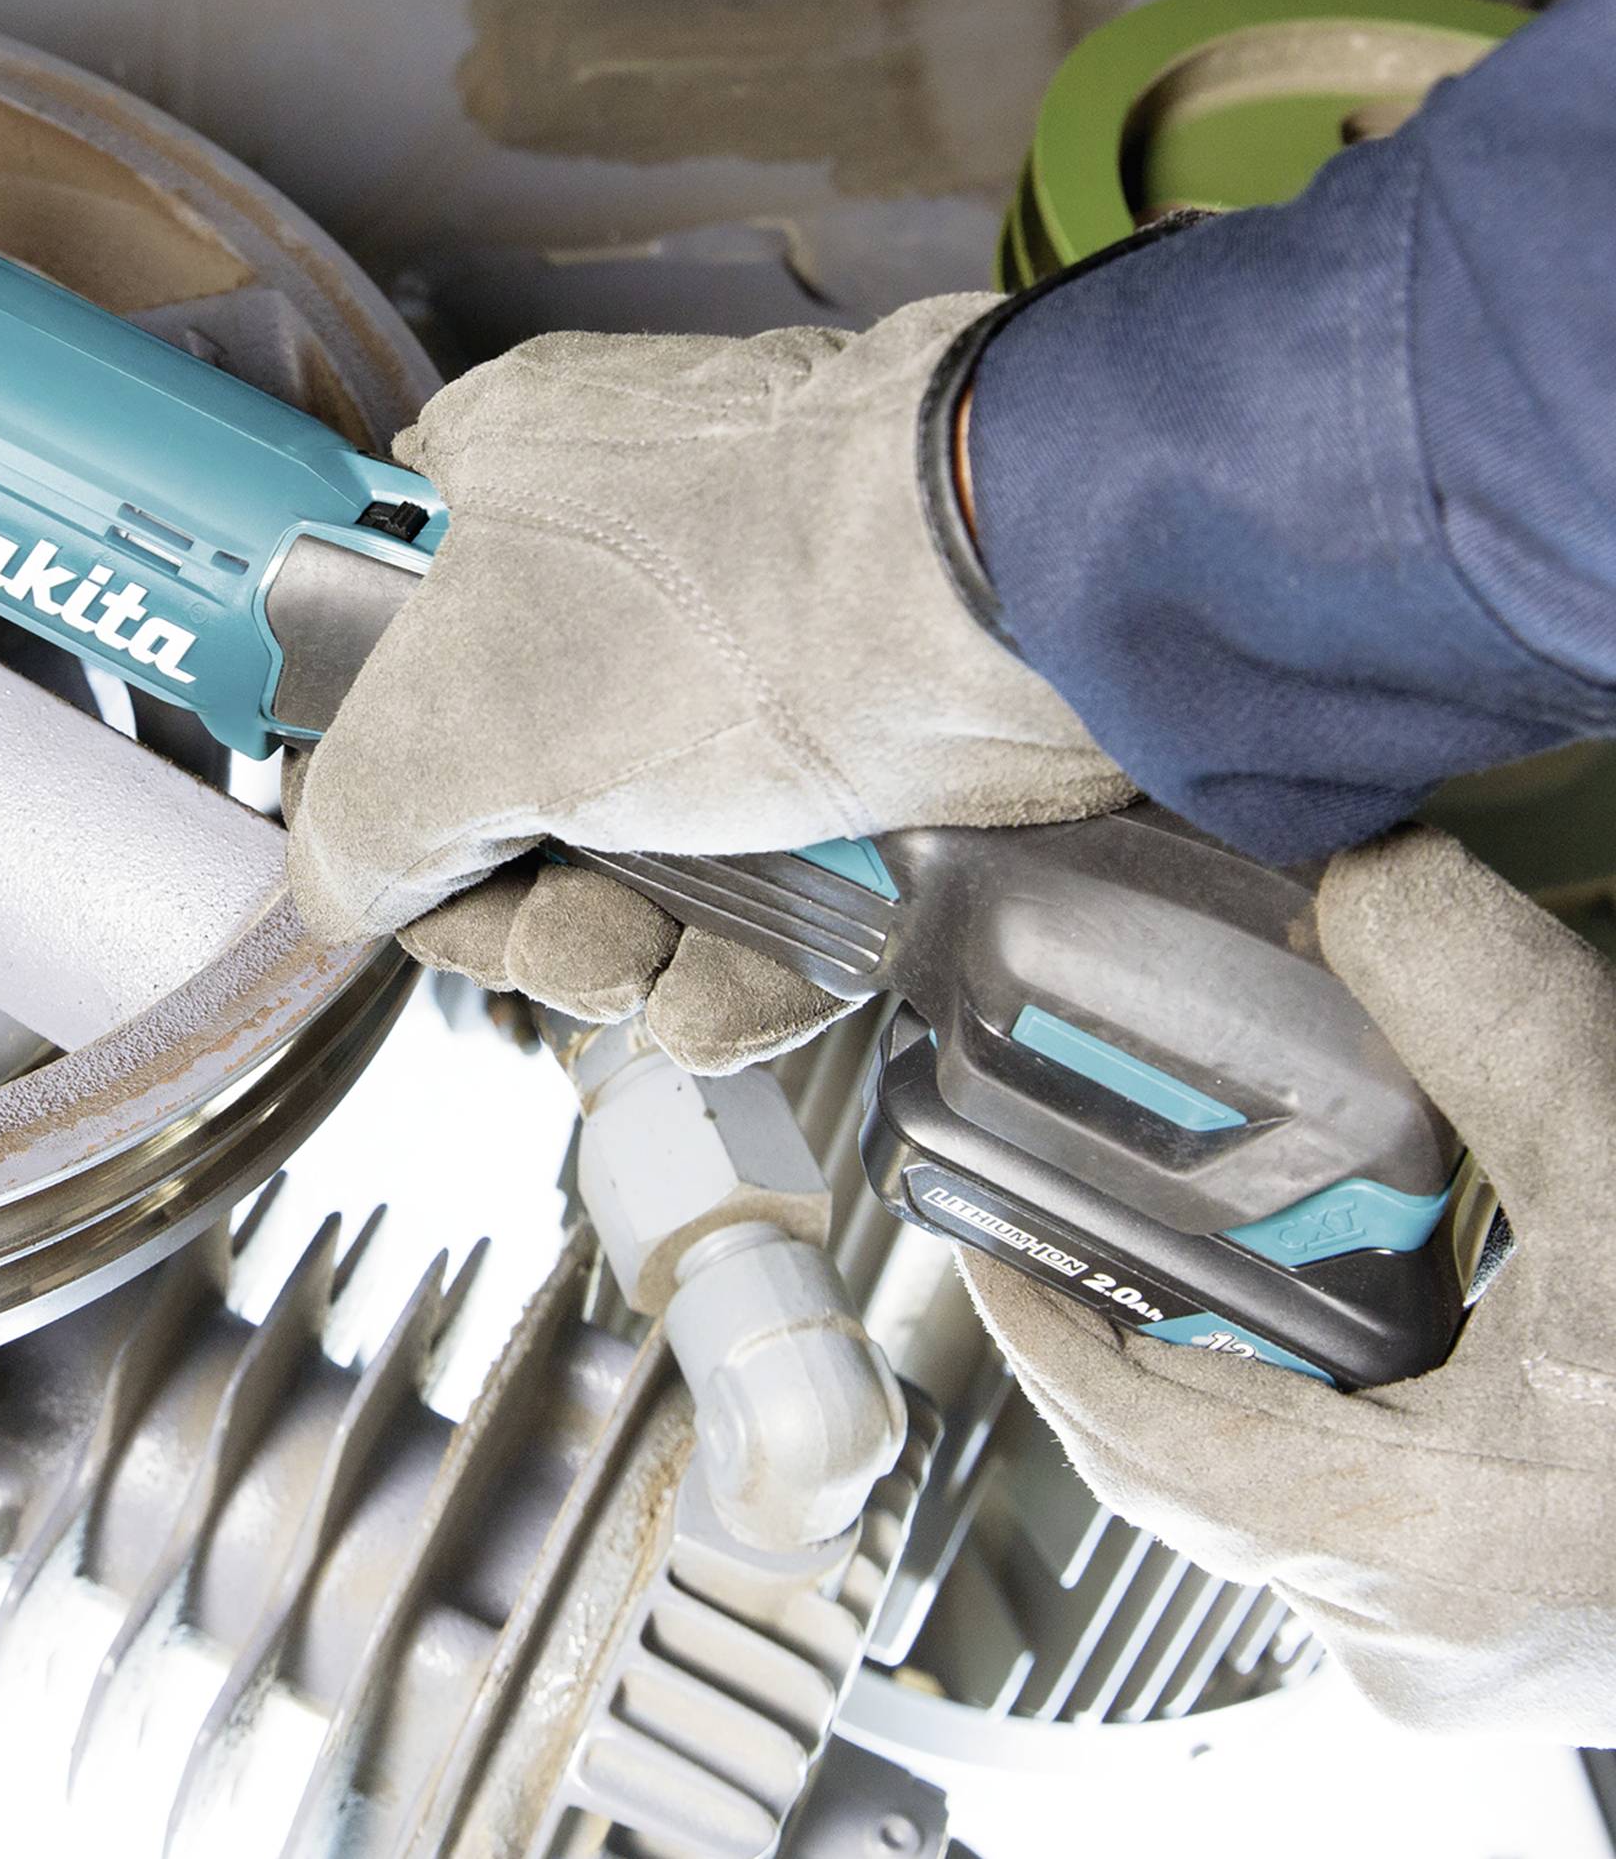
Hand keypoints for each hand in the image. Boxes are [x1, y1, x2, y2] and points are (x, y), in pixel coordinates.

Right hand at [284, 299, 1129, 1070]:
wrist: (1010, 608)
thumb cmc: (732, 596)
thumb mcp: (466, 722)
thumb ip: (363, 818)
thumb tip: (340, 887)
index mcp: (506, 492)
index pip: (401, 672)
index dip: (402, 798)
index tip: (422, 874)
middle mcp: (631, 566)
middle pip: (526, 795)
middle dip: (529, 910)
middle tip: (559, 934)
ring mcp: (757, 657)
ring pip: (651, 860)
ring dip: (632, 954)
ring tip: (657, 963)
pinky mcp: (866, 751)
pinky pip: (770, 889)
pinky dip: (742, 963)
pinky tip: (724, 995)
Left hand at [966, 826, 1615, 1736]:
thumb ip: (1496, 1017)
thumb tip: (1369, 872)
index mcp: (1420, 1551)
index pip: (1132, 1433)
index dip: (1038, 1322)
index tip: (982, 1227)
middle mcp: (1426, 1636)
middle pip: (1187, 1472)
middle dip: (1125, 1336)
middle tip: (1081, 1217)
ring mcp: (1484, 1651)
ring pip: (1277, 1503)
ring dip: (1230, 1376)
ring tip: (1197, 1259)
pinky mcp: (1540, 1629)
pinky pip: (1368, 1520)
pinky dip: (1332, 1416)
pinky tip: (1358, 1330)